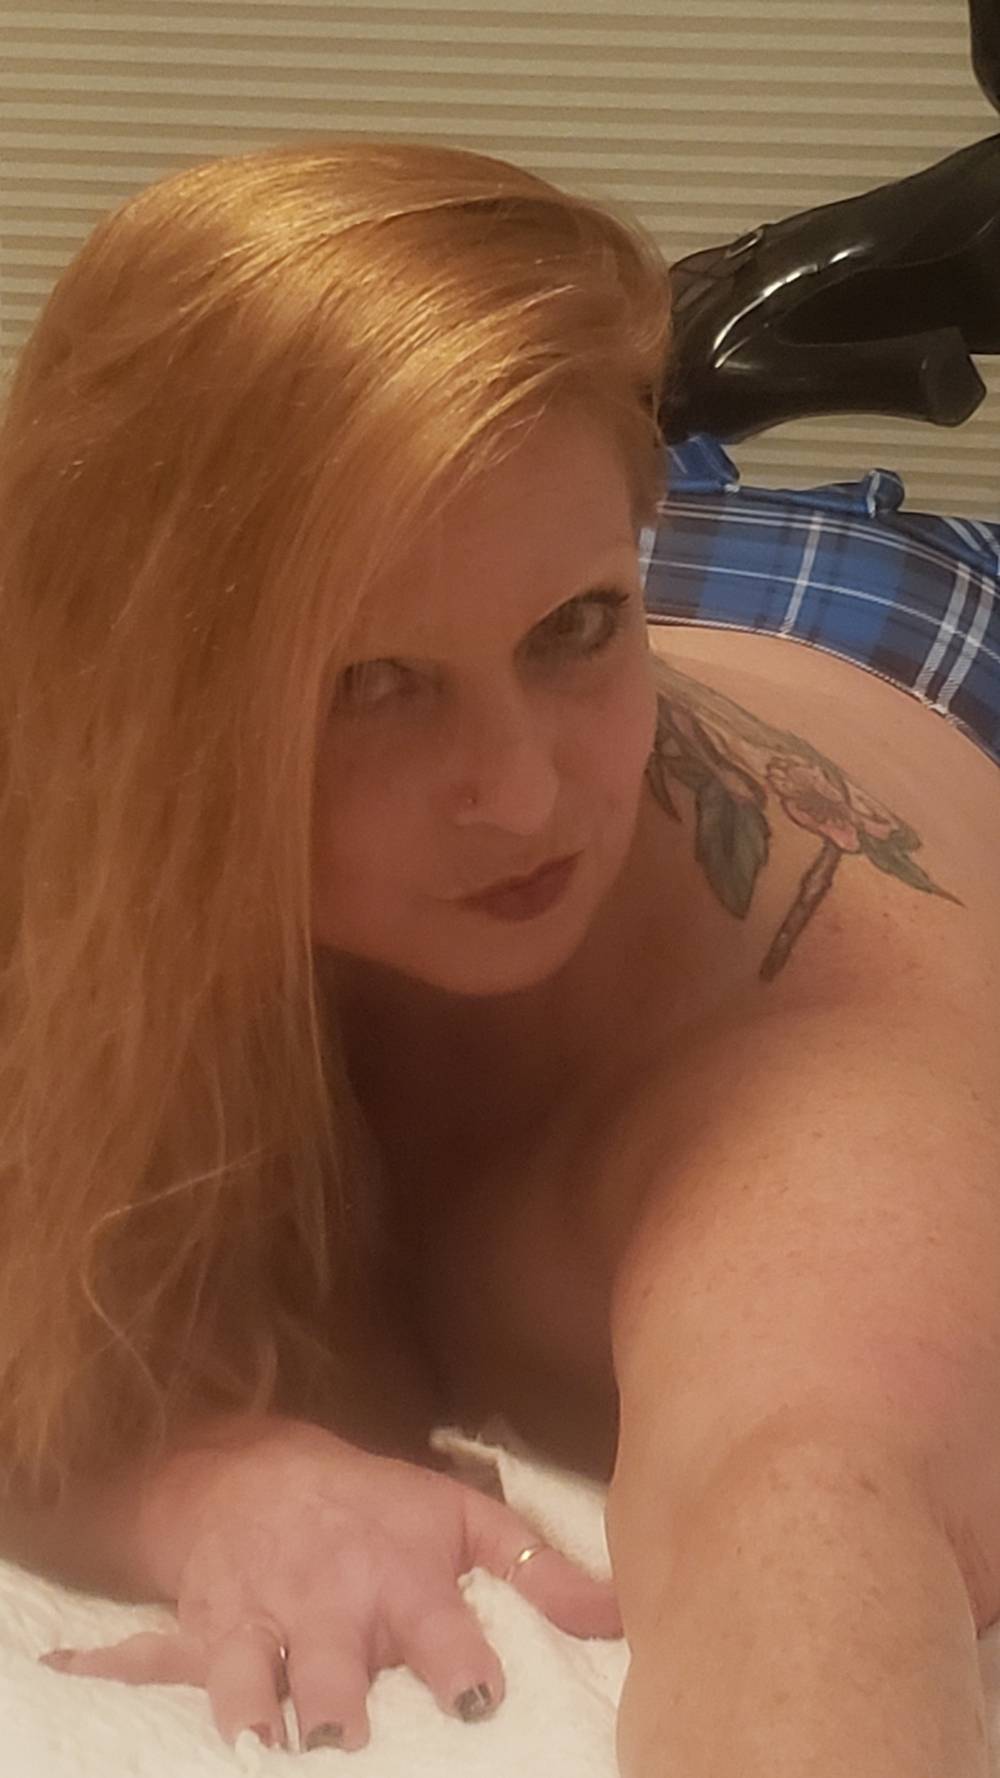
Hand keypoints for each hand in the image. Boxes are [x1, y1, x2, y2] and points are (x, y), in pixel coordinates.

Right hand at [37, 1417, 620, 1751]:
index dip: (455, 1661)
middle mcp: (338, 1601)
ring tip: (278, 1740)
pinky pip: (202, 1668)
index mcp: (405, 1577)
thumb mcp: (459, 1519)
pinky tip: (198, 1719)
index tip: (475, 1696)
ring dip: (268, 1707)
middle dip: (341, 1699)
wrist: (252, 1471)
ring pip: (263, 1673)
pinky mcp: (216, 1632)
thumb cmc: (373, 1507)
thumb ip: (537, 1570)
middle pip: (338, 1662)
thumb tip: (620, 1616)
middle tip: (350, 1732)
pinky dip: (196, 1692)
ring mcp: (272, 1619)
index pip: (437, 1626)